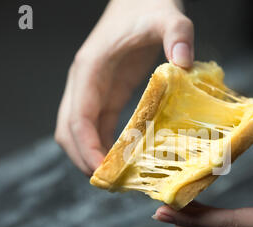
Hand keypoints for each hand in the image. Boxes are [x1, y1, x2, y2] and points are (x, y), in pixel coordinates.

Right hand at [55, 0, 193, 174]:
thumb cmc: (147, 6)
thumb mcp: (167, 16)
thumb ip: (177, 35)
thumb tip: (183, 63)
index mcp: (91, 68)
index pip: (78, 117)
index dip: (87, 147)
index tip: (104, 171)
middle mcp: (84, 82)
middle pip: (68, 131)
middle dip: (84, 159)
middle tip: (111, 183)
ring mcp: (91, 89)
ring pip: (76, 131)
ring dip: (90, 156)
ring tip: (116, 179)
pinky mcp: (104, 93)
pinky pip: (94, 125)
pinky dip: (101, 145)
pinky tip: (120, 159)